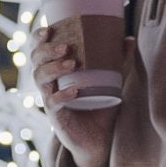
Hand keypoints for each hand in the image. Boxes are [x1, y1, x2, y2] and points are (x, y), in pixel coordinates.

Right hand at [31, 27, 133, 166]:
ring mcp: (50, 99)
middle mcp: (49, 83)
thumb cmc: (100, 105)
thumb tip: (130, 38)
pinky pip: (53, 103)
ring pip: (40, 79)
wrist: (99, 138)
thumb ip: (119, 61)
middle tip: (64, 47)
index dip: (37, 38)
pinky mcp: (56, 116)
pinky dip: (62, 95)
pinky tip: (74, 90)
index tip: (48, 28)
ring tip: (71, 64)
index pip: (39, 50)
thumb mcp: (111, 80)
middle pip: (35, 61)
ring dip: (53, 68)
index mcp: (56, 70)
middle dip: (46, 51)